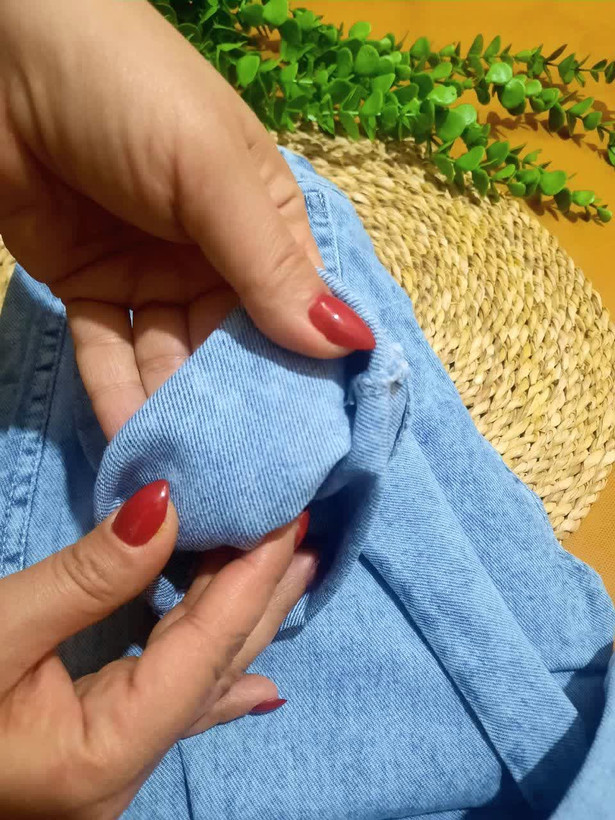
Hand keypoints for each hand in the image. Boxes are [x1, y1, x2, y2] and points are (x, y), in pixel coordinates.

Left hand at [0, 0, 374, 440]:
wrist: (0, 52)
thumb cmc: (130, 93)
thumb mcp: (213, 174)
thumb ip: (273, 264)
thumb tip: (350, 345)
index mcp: (263, 221)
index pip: (298, 311)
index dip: (304, 377)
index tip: (311, 448)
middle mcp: (215, 256)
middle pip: (233, 348)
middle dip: (235, 410)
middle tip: (244, 483)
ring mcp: (152, 276)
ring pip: (171, 360)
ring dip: (175, 414)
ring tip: (185, 478)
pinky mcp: (90, 289)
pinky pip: (110, 352)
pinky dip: (118, 397)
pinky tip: (133, 447)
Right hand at [0, 481, 315, 818]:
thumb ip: (87, 579)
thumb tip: (166, 507)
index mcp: (105, 753)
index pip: (205, 649)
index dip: (251, 578)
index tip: (290, 515)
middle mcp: (124, 771)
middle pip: (218, 667)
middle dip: (266, 596)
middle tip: (311, 534)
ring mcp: (111, 768)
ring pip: (201, 681)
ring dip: (244, 621)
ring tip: (290, 571)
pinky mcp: (94, 752)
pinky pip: (174, 702)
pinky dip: (213, 668)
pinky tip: (255, 679)